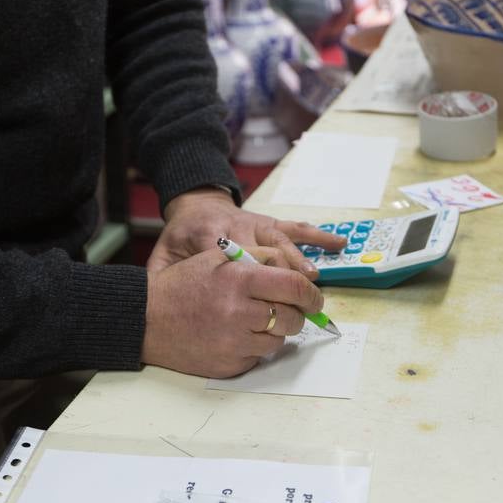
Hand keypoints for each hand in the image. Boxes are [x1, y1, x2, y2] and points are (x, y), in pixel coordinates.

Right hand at [142, 247, 325, 377]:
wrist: (146, 320)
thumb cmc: (182, 286)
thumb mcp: (218, 257)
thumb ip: (258, 257)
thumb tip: (296, 268)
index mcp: (240, 280)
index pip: (295, 287)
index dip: (312, 294)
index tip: (314, 298)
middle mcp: (240, 313)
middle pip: (292, 317)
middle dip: (295, 314)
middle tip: (285, 310)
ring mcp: (235, 343)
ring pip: (279, 340)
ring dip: (274, 331)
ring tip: (252, 321)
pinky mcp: (230, 365)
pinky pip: (259, 357)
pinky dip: (254, 347)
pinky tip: (234, 336)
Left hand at [148, 188, 347, 277]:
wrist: (196, 203)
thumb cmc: (183, 236)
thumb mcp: (167, 255)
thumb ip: (166, 274)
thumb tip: (163, 298)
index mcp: (209, 236)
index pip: (229, 256)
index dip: (242, 274)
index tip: (255, 296)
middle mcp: (239, 227)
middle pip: (262, 249)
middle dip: (279, 271)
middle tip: (295, 294)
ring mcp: (258, 224)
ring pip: (282, 241)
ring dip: (298, 259)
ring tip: (313, 277)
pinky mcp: (271, 222)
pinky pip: (297, 228)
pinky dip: (319, 235)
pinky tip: (339, 243)